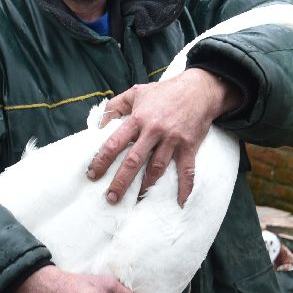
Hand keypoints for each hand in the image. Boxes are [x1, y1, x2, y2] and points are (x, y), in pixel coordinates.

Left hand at [88, 68, 239, 205]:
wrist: (199, 89)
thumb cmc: (164, 92)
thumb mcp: (136, 93)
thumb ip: (114, 106)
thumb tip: (98, 126)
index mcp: (138, 118)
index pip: (114, 143)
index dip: (101, 160)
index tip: (93, 174)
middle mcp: (154, 130)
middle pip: (133, 160)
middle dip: (120, 181)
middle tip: (110, 197)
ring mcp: (172, 140)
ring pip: (156, 168)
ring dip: (146, 186)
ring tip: (136, 199)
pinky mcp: (189, 146)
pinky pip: (186, 170)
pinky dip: (185, 187)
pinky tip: (180, 202)